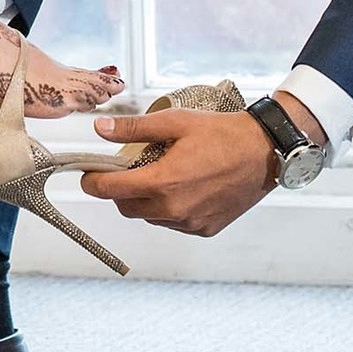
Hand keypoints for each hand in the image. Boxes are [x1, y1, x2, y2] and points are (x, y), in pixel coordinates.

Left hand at [76, 106, 276, 236]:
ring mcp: (190, 223)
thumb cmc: (221, 133)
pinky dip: (168, 210)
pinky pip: (173, 223)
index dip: (93, 182)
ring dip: (145, 201)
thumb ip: (135, 128)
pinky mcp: (205, 229)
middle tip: (126, 171)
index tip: (87, 175)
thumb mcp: (175, 122)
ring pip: (150, 217)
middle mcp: (174, 209)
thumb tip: (100, 130)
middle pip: (127, 207)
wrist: (265, 152)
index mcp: (163, 182)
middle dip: (119, 191)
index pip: (111, 190)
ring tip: (160, 176)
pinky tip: (181, 189)